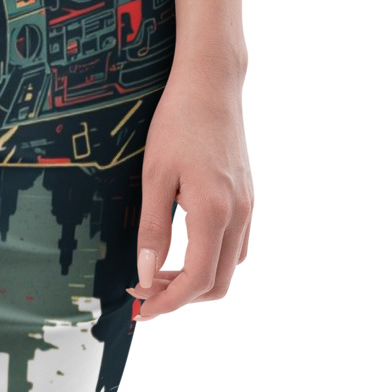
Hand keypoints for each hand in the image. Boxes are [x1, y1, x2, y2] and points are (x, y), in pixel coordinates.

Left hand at [129, 65, 252, 319]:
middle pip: (219, 283)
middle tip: (146, 291)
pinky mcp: (247, 196)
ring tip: (160, 271)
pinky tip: (183, 246)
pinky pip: (236, 244)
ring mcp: (248, 206)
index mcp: (215, 212)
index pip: (198, 280)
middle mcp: (239, 214)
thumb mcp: (155, 175)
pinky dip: (211, 258)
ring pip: (230, 266)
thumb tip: (145, 275)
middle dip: (182, 296)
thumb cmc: (178, 122)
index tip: (143, 308)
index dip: (169, 302)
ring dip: (198, 279)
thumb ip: (152, 230)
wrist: (212, 83)